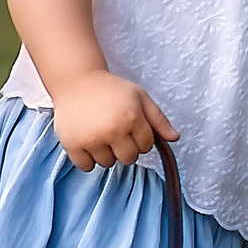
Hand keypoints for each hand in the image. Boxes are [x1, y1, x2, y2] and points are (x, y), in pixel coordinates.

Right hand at [47, 69, 177, 170]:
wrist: (76, 81)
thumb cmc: (110, 89)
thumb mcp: (140, 97)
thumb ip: (159, 119)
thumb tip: (175, 138)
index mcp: (132, 117)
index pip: (146, 146)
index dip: (141, 138)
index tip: (131, 127)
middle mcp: (112, 130)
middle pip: (129, 159)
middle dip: (126, 148)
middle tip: (115, 131)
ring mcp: (91, 138)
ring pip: (108, 164)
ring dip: (106, 153)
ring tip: (100, 134)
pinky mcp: (72, 144)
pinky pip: (86, 167)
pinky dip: (88, 159)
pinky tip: (87, 142)